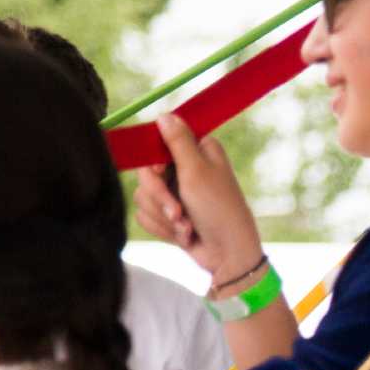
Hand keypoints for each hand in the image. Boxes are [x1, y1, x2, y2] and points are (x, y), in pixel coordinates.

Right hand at [132, 115, 264, 289]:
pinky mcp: (168, 213)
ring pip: (142, 197)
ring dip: (164, 217)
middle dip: (160, 198)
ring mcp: (175, 192)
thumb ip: (177, 142)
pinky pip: (145, 216)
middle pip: (144, 173)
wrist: (227, 254)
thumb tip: (164, 114)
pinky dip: (164, 229)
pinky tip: (185, 235)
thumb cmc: (218, 210)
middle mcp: (185, 168)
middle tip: (178, 212)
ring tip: (187, 227)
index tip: (160, 172)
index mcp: (197, 150)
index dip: (153, 162)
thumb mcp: (197, 171)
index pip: (156, 142)